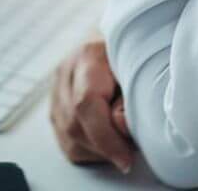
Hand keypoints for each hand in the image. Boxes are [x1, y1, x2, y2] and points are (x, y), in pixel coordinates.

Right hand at [50, 39, 135, 174]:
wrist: (118, 38)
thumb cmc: (134, 54)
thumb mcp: (142, 70)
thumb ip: (133, 98)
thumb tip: (121, 126)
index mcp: (88, 56)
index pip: (85, 103)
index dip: (105, 137)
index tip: (126, 159)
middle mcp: (65, 72)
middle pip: (75, 125)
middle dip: (105, 147)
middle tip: (131, 147)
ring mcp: (56, 89)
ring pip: (68, 138)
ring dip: (98, 150)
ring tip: (121, 139)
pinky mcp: (55, 106)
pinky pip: (67, 142)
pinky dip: (90, 150)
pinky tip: (107, 139)